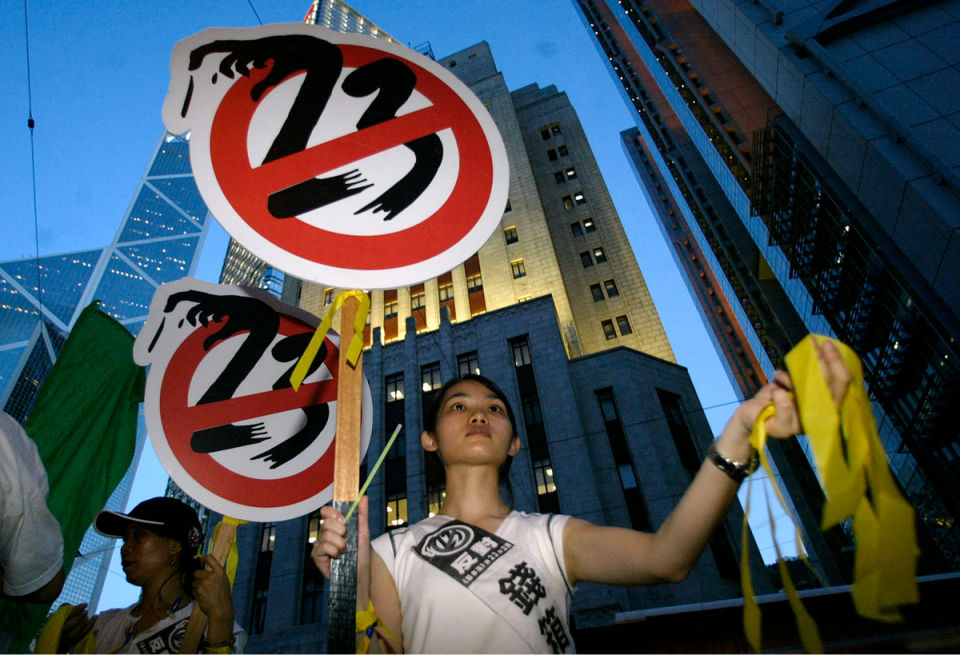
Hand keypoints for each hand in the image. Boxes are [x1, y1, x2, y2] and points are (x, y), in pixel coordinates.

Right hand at [57, 604, 95, 654]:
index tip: (85, 605)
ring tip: (87, 615)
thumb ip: (67, 607)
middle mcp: (57, 633)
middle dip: (79, 618)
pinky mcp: (71, 643)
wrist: (59, 633)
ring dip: (84, 623)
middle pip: (68, 627)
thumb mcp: (61, 611)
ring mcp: (63, 640)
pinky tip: (95, 616)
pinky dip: (89, 626)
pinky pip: (81, 636)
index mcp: (53, 623)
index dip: (75, 611)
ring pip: (74, 634)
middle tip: (85, 611)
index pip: (63, 618)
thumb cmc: (61, 618)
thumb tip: (83, 605)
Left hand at [192, 555, 234, 625]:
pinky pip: (193, 590)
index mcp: (219, 572)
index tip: (201, 563)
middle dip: (197, 578)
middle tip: (202, 584)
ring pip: (193, 582)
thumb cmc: (224, 595)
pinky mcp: (198, 591)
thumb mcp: (224, 581)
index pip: (209, 558)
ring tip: (204, 593)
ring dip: (197, 587)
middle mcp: (211, 576)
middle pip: (197, 572)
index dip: (203, 559)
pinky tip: (202, 597)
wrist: (221, 609)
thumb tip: (206, 569)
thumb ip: (216, 574)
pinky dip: (196, 594)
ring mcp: (203, 583)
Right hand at [311, 497, 370, 607]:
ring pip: (325, 535)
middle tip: (347, 540)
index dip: (333, 513)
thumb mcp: (364, 532)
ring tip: (345, 551)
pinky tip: (338, 557)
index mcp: (334, 525)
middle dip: (341, 531)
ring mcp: (320, 545)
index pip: (325, 511)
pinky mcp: (317, 556)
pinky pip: (322, 547)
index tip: (343, 520)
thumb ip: (362, 515)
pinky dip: (333, 551)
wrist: (363, 573)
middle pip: (326, 522)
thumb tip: (364, 497)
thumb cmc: (362, 553)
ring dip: (340, 543)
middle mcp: (325, 533)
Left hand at [735, 338, 850, 439]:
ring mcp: (803, 424)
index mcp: (826, 404)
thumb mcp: (794, 380)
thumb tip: (816, 349)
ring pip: (807, 396)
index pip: (842, 383)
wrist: (751, 413)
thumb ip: (807, 372)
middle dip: (820, 363)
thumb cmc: (777, 396)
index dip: (837, 362)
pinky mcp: (784, 428)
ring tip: (780, 375)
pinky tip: (774, 392)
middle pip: (830, 388)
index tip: (826, 343)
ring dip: (792, 380)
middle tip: (811, 345)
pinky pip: (787, 406)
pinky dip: (779, 394)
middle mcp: (820, 416)